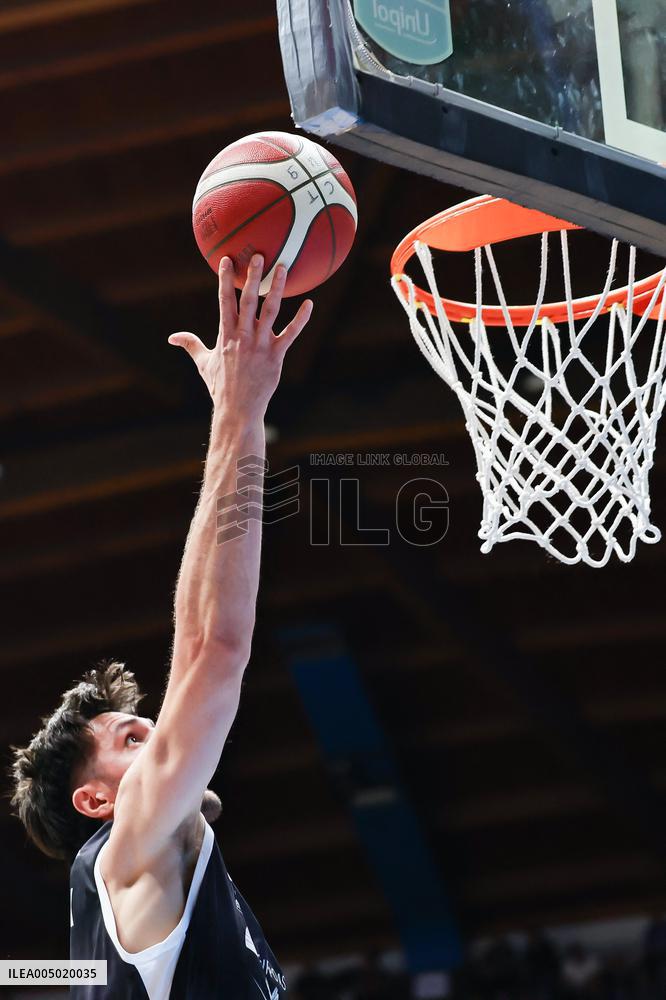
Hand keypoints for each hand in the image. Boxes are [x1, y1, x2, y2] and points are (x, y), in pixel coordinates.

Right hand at [168, 254, 312, 415]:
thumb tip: (172, 337)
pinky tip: (309, 304)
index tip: (226, 259)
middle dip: (253, 276)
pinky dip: (301, 319)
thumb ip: (191, 345)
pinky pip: (291, 334)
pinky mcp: (276, 356)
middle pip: (248, 300)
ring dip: (277, 289)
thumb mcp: (203, 363)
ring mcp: (260, 345)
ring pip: (270, 311)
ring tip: (283, 268)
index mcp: (225, 335)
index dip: (224, 279)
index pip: (224, 301)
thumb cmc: (220, 386)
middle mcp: (243, 336)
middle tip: (259, 255)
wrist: (238, 409)